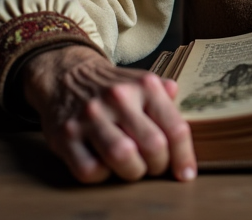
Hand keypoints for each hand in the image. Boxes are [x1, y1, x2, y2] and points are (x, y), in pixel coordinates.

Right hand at [20, 45, 196, 182]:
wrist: (65, 75)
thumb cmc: (112, 86)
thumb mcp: (143, 81)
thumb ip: (167, 97)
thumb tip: (186, 113)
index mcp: (144, 86)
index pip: (175, 128)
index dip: (184, 157)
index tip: (185, 174)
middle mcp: (118, 98)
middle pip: (153, 146)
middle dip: (159, 166)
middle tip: (154, 166)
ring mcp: (89, 117)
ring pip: (123, 157)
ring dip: (132, 172)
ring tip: (132, 167)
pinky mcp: (65, 136)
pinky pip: (90, 170)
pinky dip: (102, 175)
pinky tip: (104, 164)